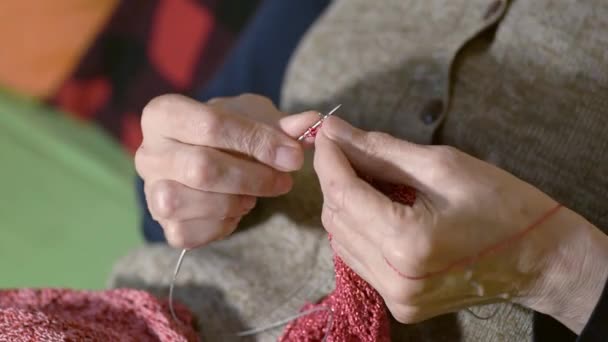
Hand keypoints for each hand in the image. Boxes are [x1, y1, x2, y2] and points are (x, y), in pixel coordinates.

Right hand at [136, 93, 318, 247]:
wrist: (212, 157)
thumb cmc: (232, 133)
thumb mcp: (256, 118)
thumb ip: (282, 123)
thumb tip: (311, 122)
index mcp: (163, 114)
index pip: (211, 124)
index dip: (257, 142)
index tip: (293, 155)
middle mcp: (147, 152)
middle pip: (202, 168)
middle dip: (253, 177)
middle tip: (284, 180)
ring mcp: (150, 191)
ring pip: (192, 204)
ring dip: (235, 201)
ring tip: (252, 193)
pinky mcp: (162, 225)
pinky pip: (190, 233)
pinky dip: (222, 224)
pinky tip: (235, 209)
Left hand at [313, 117, 607, 331]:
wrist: (541, 259)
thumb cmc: (504, 205)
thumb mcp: (443, 167)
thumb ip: (380, 151)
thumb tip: (335, 132)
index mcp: (408, 242)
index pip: (343, 194)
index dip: (329, 158)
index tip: (327, 133)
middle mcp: (395, 278)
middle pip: (336, 218)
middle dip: (335, 178)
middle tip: (348, 149)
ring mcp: (397, 297)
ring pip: (342, 240)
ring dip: (344, 203)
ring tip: (365, 175)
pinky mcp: (401, 304)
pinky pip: (359, 259)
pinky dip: (358, 228)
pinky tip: (375, 205)